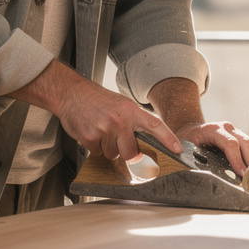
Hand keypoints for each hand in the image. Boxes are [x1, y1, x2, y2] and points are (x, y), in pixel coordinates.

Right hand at [13, 61, 180, 161]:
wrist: (70, 93)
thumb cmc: (96, 100)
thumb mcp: (120, 105)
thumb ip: (132, 122)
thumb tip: (142, 145)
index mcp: (131, 110)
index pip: (155, 125)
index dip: (168, 139)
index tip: (178, 150)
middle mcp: (120, 120)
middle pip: (131, 153)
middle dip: (125, 153)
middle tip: (116, 141)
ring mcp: (105, 129)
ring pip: (113, 155)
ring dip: (106, 148)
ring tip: (99, 130)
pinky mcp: (90, 137)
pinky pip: (97, 153)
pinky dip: (93, 147)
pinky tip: (90, 132)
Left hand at [174, 121, 248, 176]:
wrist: (188, 128)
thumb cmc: (186, 140)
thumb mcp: (187, 149)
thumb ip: (197, 160)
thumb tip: (210, 177)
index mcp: (213, 129)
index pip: (231, 144)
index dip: (238, 160)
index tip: (243, 175)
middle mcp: (227, 128)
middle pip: (247, 143)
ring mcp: (235, 131)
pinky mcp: (240, 137)